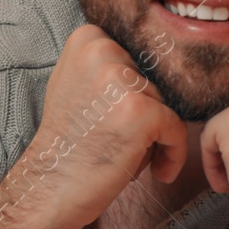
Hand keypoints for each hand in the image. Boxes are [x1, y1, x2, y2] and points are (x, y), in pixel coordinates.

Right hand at [0, 25, 187, 228]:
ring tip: (125, 154)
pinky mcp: (142, 112)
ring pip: (164, 105)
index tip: (116, 118)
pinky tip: (158, 173)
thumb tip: (156, 55)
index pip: (138, 58)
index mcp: (87, 40)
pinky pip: (177, 130)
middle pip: (152, 81)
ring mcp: (122, 81)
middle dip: (143, 114)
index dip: (133, 93)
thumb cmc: (69, 143)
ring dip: (154, 135)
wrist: (51, 188)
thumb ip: (107, 65)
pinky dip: (173, 154)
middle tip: (115, 140)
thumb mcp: (76, 83)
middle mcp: (103, 52)